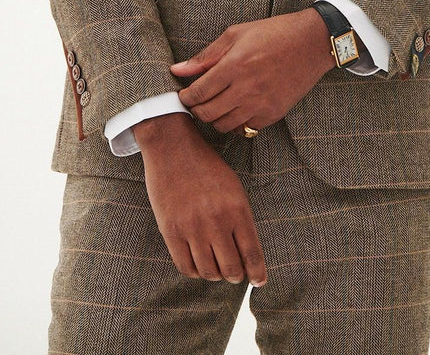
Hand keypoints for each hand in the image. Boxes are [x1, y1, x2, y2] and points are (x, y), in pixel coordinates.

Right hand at [135, 112, 266, 285]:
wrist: (173, 148)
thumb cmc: (206, 167)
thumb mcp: (233, 188)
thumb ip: (241, 219)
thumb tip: (248, 256)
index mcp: (237, 208)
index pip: (252, 254)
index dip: (257, 273)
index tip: (258, 282)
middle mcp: (216, 221)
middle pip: (231, 269)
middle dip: (235, 276)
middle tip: (234, 273)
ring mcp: (192, 227)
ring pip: (209, 272)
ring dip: (215, 275)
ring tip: (216, 267)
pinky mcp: (171, 231)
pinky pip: (186, 267)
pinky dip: (195, 271)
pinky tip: (198, 262)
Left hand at [170, 9, 335, 133]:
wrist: (311, 43)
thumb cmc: (273, 33)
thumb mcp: (235, 34)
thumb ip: (205, 56)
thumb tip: (178, 70)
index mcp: (234, 65)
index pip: (198, 92)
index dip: (185, 97)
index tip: (182, 94)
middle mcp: (246, 88)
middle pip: (207, 113)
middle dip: (195, 110)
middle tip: (195, 102)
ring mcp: (261, 103)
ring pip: (224, 125)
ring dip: (214, 118)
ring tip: (214, 106)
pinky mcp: (273, 114)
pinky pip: (246, 129)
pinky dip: (236, 123)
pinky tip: (235, 109)